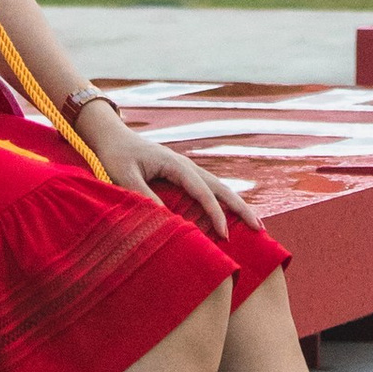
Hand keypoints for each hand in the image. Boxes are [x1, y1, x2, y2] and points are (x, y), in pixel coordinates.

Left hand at [80, 103, 259, 239]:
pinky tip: (227, 217)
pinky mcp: (181, 176)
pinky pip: (207, 191)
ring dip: (236, 205)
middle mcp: (186, 166)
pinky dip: (221, 204)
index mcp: (176, 165)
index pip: (203, 192)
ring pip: (218, 188)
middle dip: (241, 208)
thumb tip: (167, 219)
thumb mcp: (124, 176)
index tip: (225, 234)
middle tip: (260, 228)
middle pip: (221, 188)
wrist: (112, 137)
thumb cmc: (116, 155)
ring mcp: (186, 170)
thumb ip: (144, 195)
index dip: (216, 213)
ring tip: (254, 224)